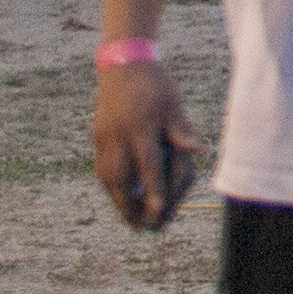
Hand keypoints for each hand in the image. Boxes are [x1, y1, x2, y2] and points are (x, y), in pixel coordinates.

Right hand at [93, 57, 201, 228]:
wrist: (122, 65)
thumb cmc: (154, 86)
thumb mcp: (172, 103)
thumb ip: (180, 128)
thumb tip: (195, 151)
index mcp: (140, 128)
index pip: (147, 165)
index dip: (153, 190)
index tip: (158, 212)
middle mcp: (118, 136)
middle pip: (121, 179)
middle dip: (130, 206)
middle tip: (141, 228)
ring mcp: (104, 138)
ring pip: (107, 178)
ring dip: (118, 201)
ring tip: (131, 220)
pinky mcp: (97, 138)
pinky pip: (102, 169)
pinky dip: (111, 187)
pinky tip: (121, 199)